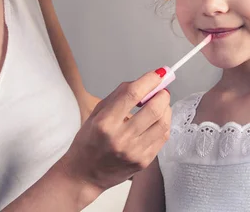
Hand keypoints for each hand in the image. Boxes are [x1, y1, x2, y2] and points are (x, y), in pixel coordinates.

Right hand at [60, 70, 170, 195]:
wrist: (84, 175)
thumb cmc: (88, 142)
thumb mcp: (96, 114)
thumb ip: (119, 96)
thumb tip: (143, 82)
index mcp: (105, 123)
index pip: (133, 94)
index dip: (149, 80)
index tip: (158, 74)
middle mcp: (121, 138)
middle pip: (154, 108)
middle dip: (162, 94)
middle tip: (161, 90)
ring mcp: (134, 152)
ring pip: (163, 123)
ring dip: (166, 108)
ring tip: (160, 104)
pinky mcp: (143, 162)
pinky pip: (163, 137)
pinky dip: (164, 123)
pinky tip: (158, 120)